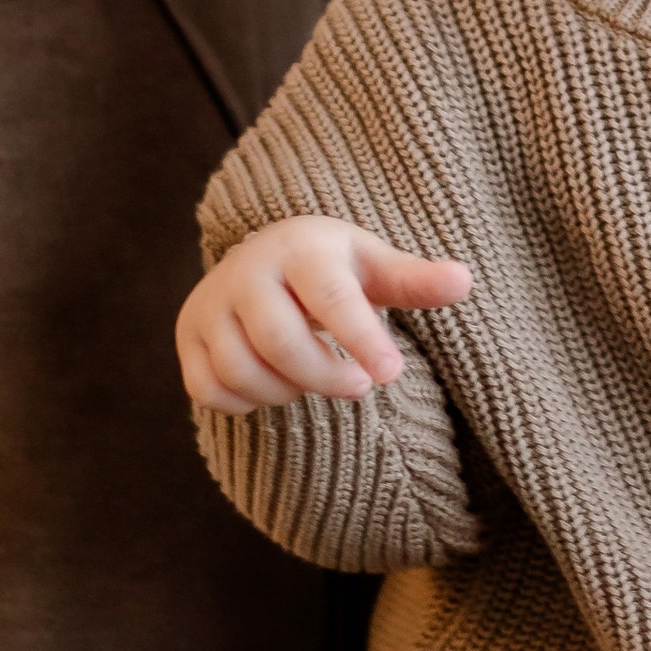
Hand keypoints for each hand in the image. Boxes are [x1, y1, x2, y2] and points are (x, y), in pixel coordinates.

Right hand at [178, 215, 471, 416]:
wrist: (263, 260)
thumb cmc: (332, 268)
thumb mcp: (373, 267)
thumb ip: (415, 280)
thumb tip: (465, 281)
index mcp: (299, 248)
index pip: (330, 297)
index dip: (361, 339)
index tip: (391, 376)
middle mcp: (246, 271)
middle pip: (280, 343)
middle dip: (325, 377)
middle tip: (359, 386)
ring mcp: (209, 304)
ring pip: (243, 372)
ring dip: (287, 391)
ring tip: (313, 376)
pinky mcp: (186, 336)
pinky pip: (210, 390)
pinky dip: (247, 401)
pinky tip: (273, 384)